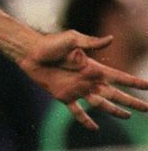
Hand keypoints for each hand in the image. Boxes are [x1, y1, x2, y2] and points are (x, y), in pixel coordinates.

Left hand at [18, 30, 147, 129]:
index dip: (134, 82)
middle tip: (147, 109)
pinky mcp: (63, 96)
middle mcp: (88, 80)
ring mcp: (77, 89)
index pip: (118, 77)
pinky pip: (77, 111)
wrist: (30, 53)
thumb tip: (111, 38)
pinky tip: (94, 128)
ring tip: (127, 116)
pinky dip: (85, 119)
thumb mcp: (72, 39)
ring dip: (115, 111)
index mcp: (93, 67)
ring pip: (101, 104)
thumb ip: (90, 42)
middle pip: (115, 94)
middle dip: (131, 101)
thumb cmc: (50, 43)